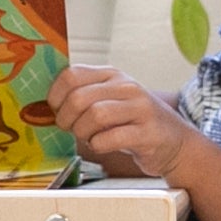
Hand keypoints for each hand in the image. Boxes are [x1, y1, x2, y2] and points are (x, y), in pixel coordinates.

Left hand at [50, 66, 196, 180]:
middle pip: (78, 98)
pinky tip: (104, 145)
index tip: (57, 111)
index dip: (56, 96)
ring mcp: (140, 108)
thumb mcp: (109, 102)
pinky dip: (99, 146)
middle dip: (66, 119)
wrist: (174, 142)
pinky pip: (110, 138)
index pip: (71, 74)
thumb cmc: (132, 124)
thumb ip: (82, 99)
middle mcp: (126, 87)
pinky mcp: (147, 132)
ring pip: (94, 115)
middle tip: (71, 129)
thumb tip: (46, 108)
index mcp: (112, 75)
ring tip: (89, 138)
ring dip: (82, 133)